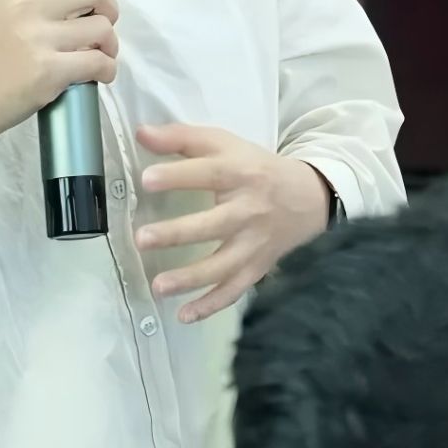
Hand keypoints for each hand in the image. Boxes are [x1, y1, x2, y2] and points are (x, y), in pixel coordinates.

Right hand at [0, 0, 119, 191]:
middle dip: (108, 5)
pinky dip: (107, 68)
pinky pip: (100, 62)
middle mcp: (26, 4)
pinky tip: (99, 71)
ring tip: (99, 50)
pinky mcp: (50, 72)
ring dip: (109, 41)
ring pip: (102, 27)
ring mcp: (39, 39)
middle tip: (100, 19)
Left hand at [133, 124, 330, 324]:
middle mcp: (248, 209)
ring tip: (158, 286)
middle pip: (213, 224)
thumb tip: (140, 132)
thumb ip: (182, 137)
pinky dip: (211, 305)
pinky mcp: (258, 268)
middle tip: (142, 239)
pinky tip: (184, 315)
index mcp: (239, 172)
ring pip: (223, 265)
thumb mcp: (224, 143)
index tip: (146, 180)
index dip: (178, 175)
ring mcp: (254, 243)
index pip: (207, 173)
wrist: (307, 197)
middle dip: (178, 233)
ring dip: (190, 278)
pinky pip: (234, 291)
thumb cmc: (254, 167)